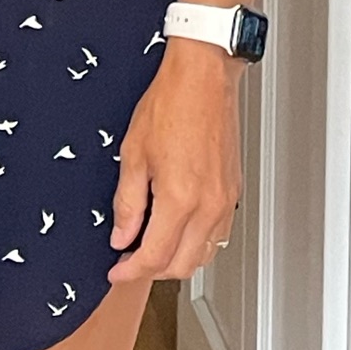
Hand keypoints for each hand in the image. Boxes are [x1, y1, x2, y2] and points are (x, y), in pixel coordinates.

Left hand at [107, 38, 241, 282]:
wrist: (203, 79)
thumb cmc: (170, 104)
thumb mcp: (133, 153)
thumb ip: (127, 202)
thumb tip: (121, 235)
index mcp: (179, 199)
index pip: (155, 257)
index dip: (131, 271)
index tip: (117, 270)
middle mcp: (208, 206)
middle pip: (181, 265)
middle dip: (153, 270)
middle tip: (129, 258)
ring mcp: (224, 202)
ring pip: (203, 255)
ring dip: (176, 260)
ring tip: (151, 245)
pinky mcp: (233, 193)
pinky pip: (216, 236)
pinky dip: (196, 244)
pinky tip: (178, 230)